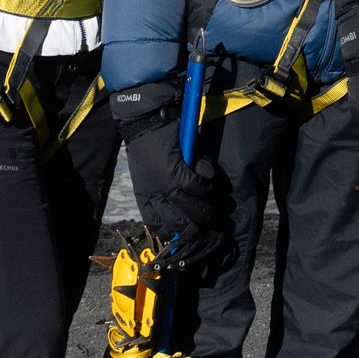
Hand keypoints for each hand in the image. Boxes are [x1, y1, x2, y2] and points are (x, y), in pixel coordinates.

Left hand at [118, 99, 227, 271]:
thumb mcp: (147, 175)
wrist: (145, 122)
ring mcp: (166, 187)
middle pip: (180, 226)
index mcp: (145, 200)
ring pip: (194, 209)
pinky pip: (201, 187)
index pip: (159, 228)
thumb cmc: (147, 146)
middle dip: (196, 230)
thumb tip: (182, 206)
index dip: (175, 234)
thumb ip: (161, 191)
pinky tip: (211, 182)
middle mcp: (155, 198)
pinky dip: (209, 186)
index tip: (186, 233)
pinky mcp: (179, 173)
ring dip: (207, 209)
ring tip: (214, 206)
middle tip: (207, 225)